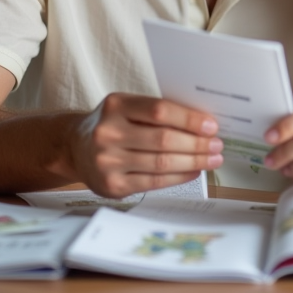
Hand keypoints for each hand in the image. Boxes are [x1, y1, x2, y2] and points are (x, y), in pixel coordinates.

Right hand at [74, 93, 222, 197]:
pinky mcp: (113, 186)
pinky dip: (179, 177)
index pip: (159, 111)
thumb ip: (155, 113)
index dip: (189, 119)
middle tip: (217, 145)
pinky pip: (154, 182)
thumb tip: (201, 124)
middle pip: (163, 140)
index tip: (211, 125)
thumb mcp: (126, 108)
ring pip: (162, 163)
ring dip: (193, 162)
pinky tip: (193, 171)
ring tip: (212, 159)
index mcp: (115, 106)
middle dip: (197, 144)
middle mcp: (108, 133)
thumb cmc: (111, 125)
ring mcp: (108, 161)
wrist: (75, 148)